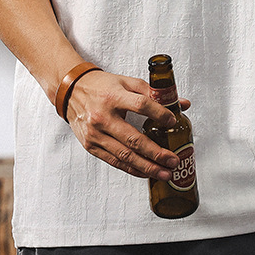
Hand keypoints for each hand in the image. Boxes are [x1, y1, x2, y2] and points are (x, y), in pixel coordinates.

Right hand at [66, 70, 188, 179]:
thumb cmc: (102, 86)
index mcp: (113, 96)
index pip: (141, 105)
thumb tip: (182, 103)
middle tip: (174, 159)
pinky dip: (132, 169)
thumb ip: (154, 92)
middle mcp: (103, 117)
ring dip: (147, 167)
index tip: (173, 121)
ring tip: (165, 172)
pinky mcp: (91, 146)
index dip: (159, 114)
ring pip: (125, 155)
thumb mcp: (126, 82)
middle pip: (134, 139)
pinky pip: (115, 161)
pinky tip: (146, 172)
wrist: (71, 92)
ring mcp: (96, 134)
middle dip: (156, 152)